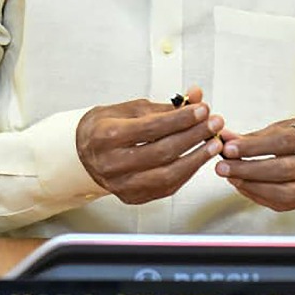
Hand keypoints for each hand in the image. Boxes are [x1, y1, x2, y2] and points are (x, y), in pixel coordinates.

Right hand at [76, 86, 223, 204]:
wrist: (81, 154)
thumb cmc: (104, 129)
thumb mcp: (129, 109)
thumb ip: (164, 106)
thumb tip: (195, 97)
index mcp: (107, 136)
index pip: (151, 127)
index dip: (181, 119)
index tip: (202, 109)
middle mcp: (112, 163)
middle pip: (162, 151)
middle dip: (194, 135)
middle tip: (213, 123)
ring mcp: (121, 184)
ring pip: (167, 175)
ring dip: (196, 158)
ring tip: (213, 143)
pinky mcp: (131, 197)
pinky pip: (166, 188)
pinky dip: (186, 173)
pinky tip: (197, 159)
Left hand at [214, 113, 294, 210]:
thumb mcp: (291, 125)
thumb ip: (258, 135)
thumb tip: (226, 138)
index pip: (285, 141)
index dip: (254, 146)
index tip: (229, 148)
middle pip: (284, 170)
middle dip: (248, 170)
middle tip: (223, 167)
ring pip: (285, 192)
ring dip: (252, 187)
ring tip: (231, 177)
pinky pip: (285, 204)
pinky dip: (261, 197)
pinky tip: (245, 187)